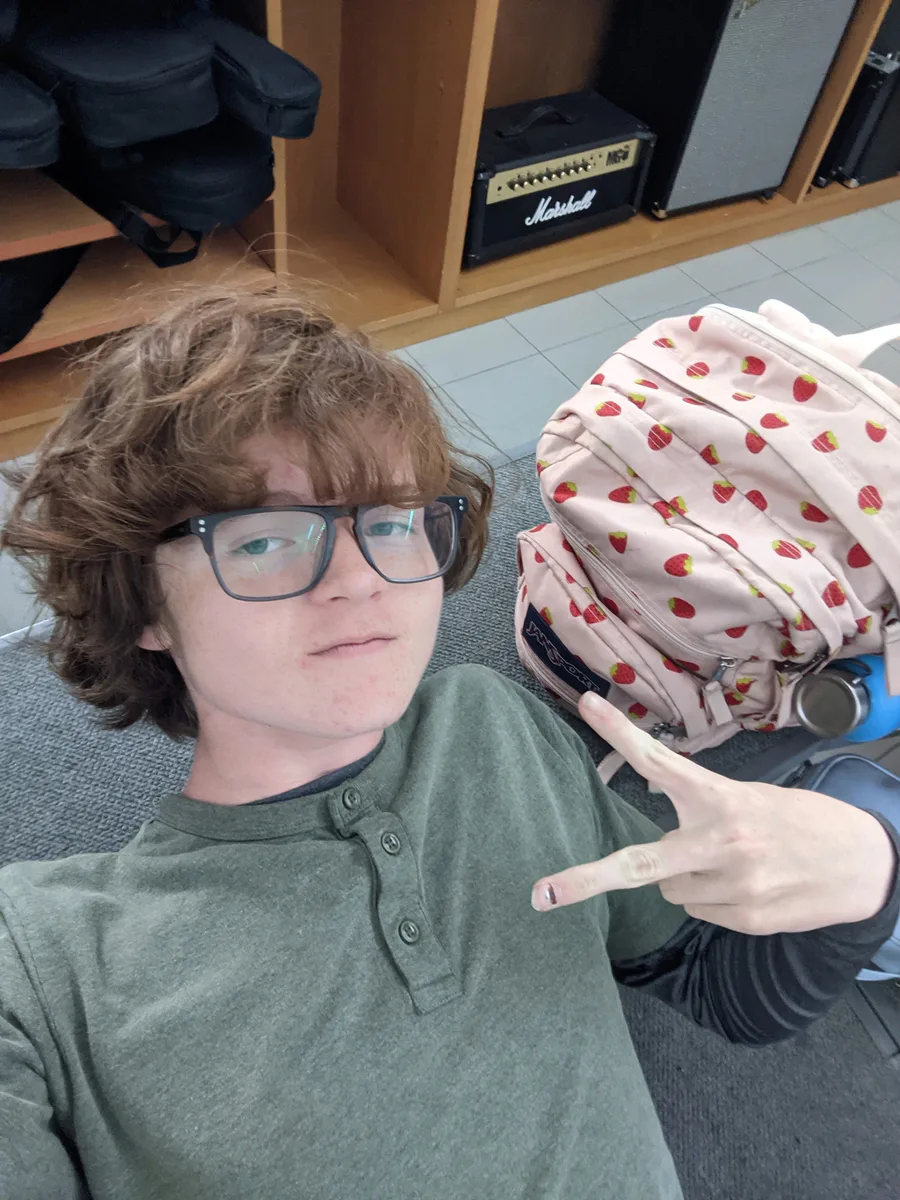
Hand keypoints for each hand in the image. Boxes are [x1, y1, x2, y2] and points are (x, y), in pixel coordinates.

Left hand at [531, 692, 896, 933]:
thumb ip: (701, 811)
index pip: (658, 763)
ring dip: (689, 877)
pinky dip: (711, 899)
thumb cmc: (799, 823)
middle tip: (541, 894)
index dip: (618, 734)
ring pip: (672, 889)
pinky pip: (697, 910)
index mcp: (720, 799)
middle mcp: (722, 843)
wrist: (864, 865)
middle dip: (586, 880)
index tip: (586, 705)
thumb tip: (657, 837)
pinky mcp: (744, 920)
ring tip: (735, 863)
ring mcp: (733, 888)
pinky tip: (748, 885)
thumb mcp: (752, 799)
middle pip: (640, 865)